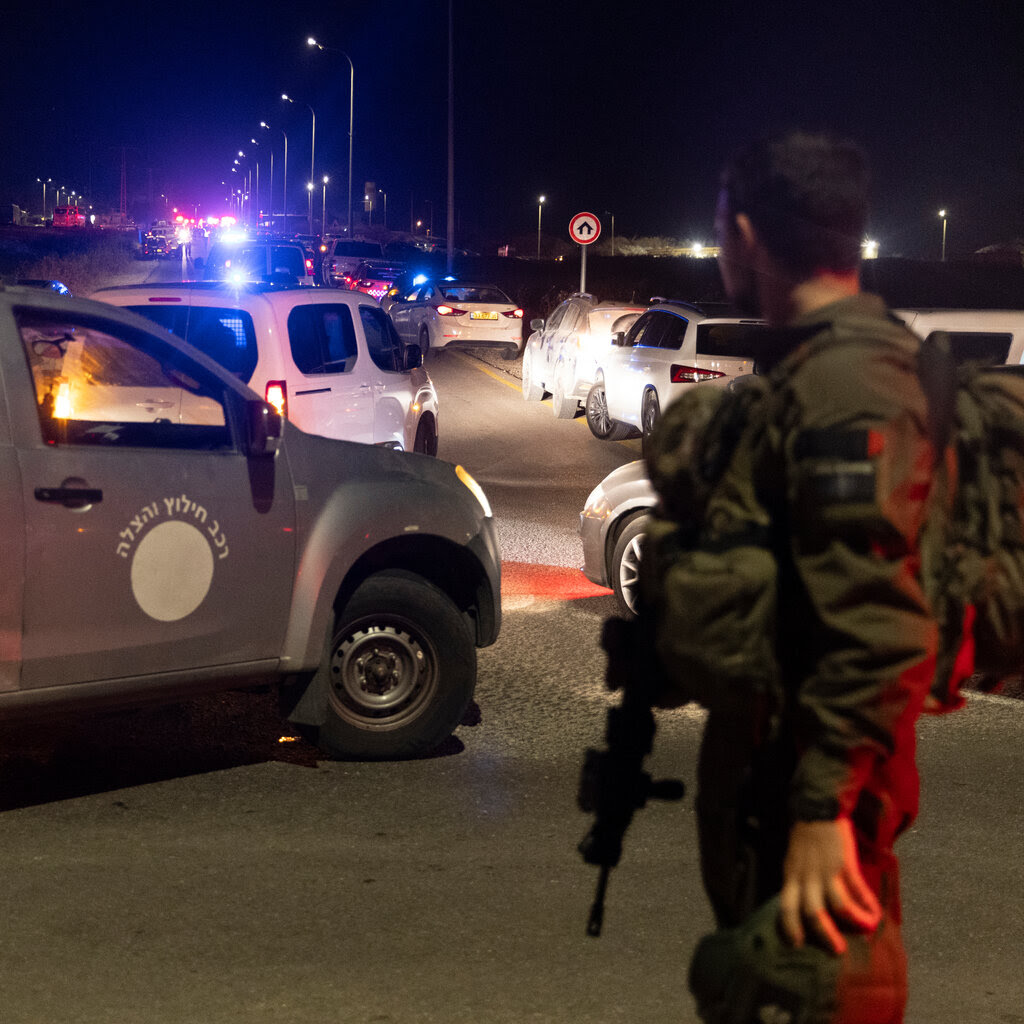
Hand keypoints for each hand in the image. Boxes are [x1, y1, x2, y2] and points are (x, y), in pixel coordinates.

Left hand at [778, 817, 881, 954]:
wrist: (817, 806)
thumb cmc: (806, 834)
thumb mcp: (795, 859)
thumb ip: (800, 880)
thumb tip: (806, 904)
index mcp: (791, 874)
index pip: (786, 906)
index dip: (790, 927)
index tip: (797, 944)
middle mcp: (806, 875)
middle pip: (811, 911)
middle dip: (825, 934)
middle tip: (837, 950)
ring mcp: (825, 869)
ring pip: (837, 904)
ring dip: (853, 922)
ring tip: (865, 931)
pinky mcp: (844, 862)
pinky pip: (857, 889)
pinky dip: (867, 904)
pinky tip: (875, 914)